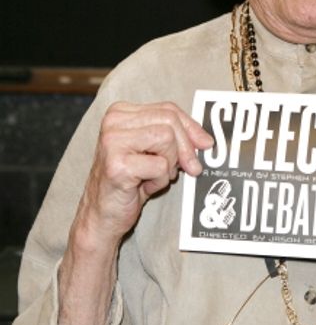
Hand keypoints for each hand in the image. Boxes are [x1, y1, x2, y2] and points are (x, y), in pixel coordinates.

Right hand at [78, 101, 212, 245]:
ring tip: (153, 177)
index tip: (205, 144)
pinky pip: (160, 166)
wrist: (101, 215)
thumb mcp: (152, 151)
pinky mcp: (117, 165)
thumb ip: (173, 137)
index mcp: (120, 113)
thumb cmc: (129, 183)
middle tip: (190, 168)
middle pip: (169, 121)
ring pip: (166, 139)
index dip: (191, 127)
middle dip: (186, 147)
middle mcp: (113, 122)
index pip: (168, 109)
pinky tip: (143, 187)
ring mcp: (113, 142)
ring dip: (169, 165)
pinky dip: (160, 181)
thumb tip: (206, 140)